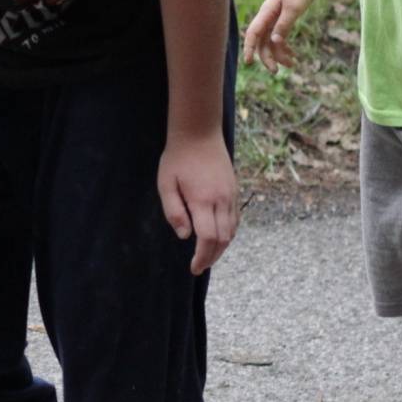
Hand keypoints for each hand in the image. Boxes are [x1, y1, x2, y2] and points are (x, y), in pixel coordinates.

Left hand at [157, 132, 238, 274]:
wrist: (199, 133)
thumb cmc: (177, 159)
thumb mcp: (166, 184)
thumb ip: (174, 212)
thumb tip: (185, 236)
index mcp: (203, 200)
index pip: (208, 238)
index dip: (203, 257)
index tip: (194, 267)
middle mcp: (222, 200)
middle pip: (223, 239)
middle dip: (212, 257)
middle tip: (199, 266)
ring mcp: (231, 195)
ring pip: (232, 230)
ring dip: (222, 247)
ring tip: (208, 256)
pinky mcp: (234, 191)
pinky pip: (236, 219)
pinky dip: (229, 233)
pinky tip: (219, 238)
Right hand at [240, 0, 319, 72]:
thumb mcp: (294, 8)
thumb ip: (283, 24)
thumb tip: (274, 41)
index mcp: (266, 13)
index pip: (253, 33)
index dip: (249, 48)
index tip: (249, 62)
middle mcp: (268, 17)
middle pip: (262, 41)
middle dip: (267, 57)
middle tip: (276, 72)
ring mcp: (275, 18)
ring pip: (272, 41)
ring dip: (279, 54)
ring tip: (292, 65)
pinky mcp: (284, 18)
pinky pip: (280, 36)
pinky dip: (285, 46)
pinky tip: (293, 55)